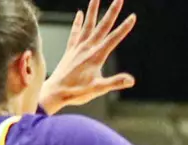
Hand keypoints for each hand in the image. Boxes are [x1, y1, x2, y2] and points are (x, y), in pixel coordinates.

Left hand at [39, 0, 137, 114]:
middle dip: (112, 11)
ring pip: (88, 24)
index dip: (124, 28)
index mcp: (96, 56)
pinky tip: (80, 13)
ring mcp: (78, 47)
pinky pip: (75, 32)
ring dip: (93, 10)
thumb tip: (131, 80)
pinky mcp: (71, 50)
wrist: (55, 91)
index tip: (133, 17)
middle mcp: (87, 48)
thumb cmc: (77, 92)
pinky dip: (78, 22)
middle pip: (102, 26)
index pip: (114, 38)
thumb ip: (115, 82)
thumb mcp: (98, 89)